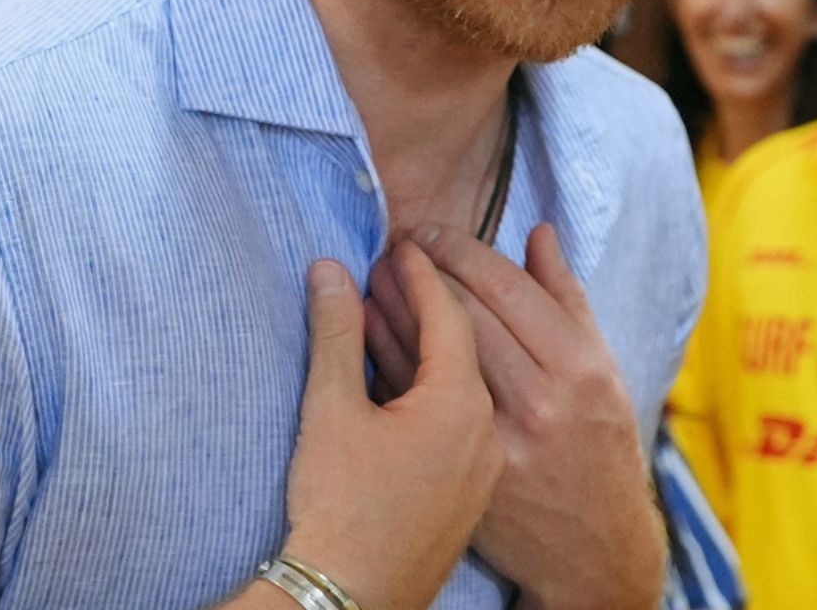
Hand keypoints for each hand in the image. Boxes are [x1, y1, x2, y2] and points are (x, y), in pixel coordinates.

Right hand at [282, 248, 502, 609]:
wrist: (350, 600)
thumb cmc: (339, 509)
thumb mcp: (331, 411)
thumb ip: (335, 333)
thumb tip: (329, 270)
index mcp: (462, 403)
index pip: (451, 314)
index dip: (422, 273)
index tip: (401, 243)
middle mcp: (487, 429)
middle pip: (471, 340)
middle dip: (439, 293)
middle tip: (407, 259)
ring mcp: (486, 462)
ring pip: (472, 379)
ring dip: (440, 339)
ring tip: (402, 306)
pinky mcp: (473, 489)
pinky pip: (469, 414)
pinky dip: (445, 381)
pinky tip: (414, 371)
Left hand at [367, 225, 666, 609]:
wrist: (593, 547)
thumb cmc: (600, 445)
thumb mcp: (600, 368)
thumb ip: (567, 298)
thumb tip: (537, 232)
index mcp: (576, 367)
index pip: (504, 287)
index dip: (458, 251)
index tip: (427, 232)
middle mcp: (539, 402)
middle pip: (461, 316)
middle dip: (417, 272)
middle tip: (389, 244)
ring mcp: (497, 442)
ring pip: (429, 359)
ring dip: (392, 310)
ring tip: (371, 277)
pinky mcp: (462, 474)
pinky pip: (412, 407)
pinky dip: (386, 364)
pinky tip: (366, 335)